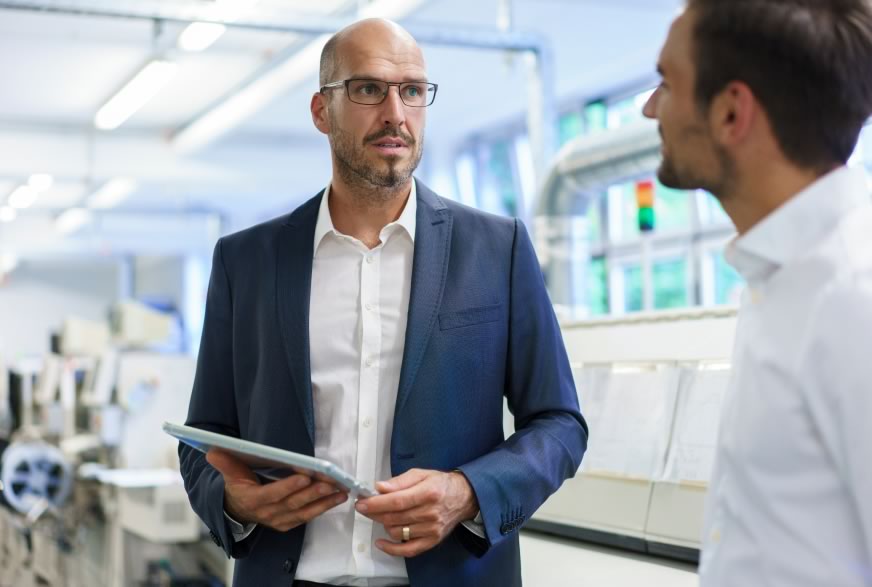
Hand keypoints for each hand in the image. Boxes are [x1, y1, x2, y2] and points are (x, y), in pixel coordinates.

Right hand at [206, 449, 347, 531]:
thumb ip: (224, 463)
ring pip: (304, 511)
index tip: (303, 476)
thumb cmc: (236, 486)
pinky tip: (337, 498)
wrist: (236, 510)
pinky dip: (323, 508)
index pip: (272, 494)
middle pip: (292, 503)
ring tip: (340, 491)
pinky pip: (308, 516)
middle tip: (329, 482)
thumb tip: (212, 449)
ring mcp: (279, 520)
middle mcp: (267, 513)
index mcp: (252, 500)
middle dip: (312, 493)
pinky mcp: (288, 522)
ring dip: (324, 502)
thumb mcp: (228, 474)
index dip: (288, 487)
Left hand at [354, 468, 478, 556]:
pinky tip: (380, 542)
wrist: (464, 498)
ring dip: (383, 525)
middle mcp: (430, 513)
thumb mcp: (421, 474)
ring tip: (380, 515)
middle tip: (363, 507)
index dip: (376, 503)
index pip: (396, 501)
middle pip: (394, 518)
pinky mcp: (432, 541)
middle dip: (374, 513)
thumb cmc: (440, 484)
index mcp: (428, 493)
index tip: (361, 502)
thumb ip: (399, 481)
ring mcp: (432, 529)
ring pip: (398, 532)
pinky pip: (408, 550)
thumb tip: (379, 488)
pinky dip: (391, 549)